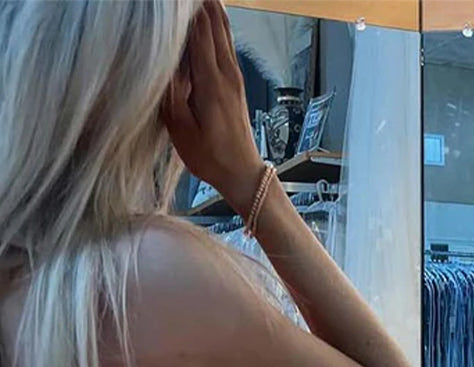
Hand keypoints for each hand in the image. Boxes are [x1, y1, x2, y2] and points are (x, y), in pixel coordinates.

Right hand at [162, 0, 263, 215]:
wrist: (243, 174)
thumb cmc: (210, 157)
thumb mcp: (180, 128)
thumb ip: (170, 91)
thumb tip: (161, 60)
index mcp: (211, 81)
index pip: (199, 29)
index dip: (187, 7)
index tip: (171, 1)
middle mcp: (226, 72)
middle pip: (215, 21)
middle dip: (202, 1)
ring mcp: (234, 76)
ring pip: (224, 29)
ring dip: (211, 7)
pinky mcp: (236, 82)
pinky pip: (226, 43)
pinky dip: (216, 24)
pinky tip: (209, 16)